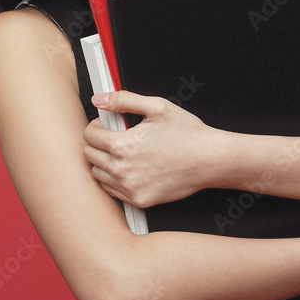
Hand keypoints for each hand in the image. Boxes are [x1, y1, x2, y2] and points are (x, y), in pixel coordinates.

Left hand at [83, 91, 222, 207]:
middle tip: (114, 136)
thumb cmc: (188, 133)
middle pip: (89, 156)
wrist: (210, 160)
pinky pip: (112, 191)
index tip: (105, 124)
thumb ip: (123, 100)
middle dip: (98, 142)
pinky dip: (115, 179)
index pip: (88, 136)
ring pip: (98, 175)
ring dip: (104, 161)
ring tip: (123, 152)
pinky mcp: (139, 201)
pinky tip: (130, 167)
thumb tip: (99, 99)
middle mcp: (123, 170)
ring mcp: (130, 189)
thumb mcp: (157, 107)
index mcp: (124, 146)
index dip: (96, 125)